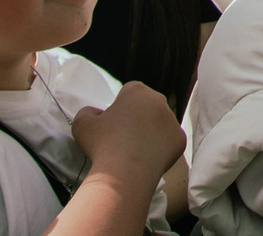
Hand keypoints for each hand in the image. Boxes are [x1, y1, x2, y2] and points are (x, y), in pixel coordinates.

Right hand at [70, 81, 185, 188]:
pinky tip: (146, 159)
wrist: (124, 172)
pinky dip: (159, 149)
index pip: (128, 93)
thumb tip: (96, 113)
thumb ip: (87, 112)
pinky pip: (168, 141)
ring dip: (150, 132)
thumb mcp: (82, 124)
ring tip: (134, 151)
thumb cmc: (103, 143)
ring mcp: (172, 120)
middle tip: (123, 138)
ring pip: (159, 124)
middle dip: (137, 118)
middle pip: (146, 106)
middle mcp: (159, 101)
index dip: (119, 108)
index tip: (112, 124)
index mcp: (137, 91)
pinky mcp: (180, 140)